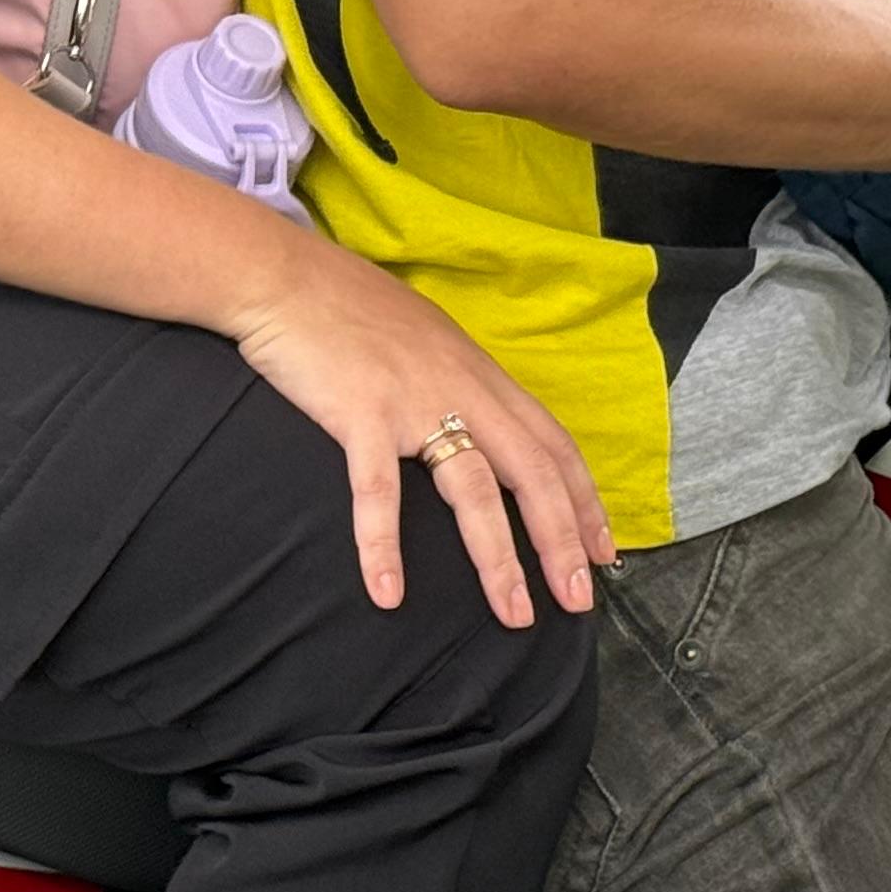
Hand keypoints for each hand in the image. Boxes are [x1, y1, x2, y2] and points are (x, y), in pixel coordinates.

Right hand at [232, 234, 613, 626]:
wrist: (287, 277)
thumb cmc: (352, 312)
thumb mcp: (429, 343)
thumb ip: (458, 384)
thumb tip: (478, 427)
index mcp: (481, 375)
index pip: (553, 444)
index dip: (584, 499)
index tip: (603, 550)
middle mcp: (462, 389)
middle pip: (532, 474)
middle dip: (562, 541)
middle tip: (577, 601)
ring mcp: (414, 402)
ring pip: (475, 490)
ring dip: (498, 558)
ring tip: (515, 614)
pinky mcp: (361, 415)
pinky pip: (379, 492)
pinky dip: (383, 546)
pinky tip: (388, 594)